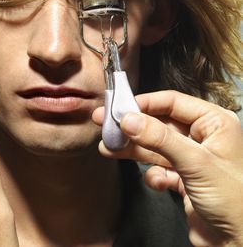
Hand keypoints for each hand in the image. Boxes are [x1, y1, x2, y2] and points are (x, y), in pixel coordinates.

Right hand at [93, 90, 242, 246]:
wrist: (238, 243)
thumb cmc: (235, 202)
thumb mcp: (195, 163)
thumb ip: (160, 138)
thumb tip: (129, 119)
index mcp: (214, 123)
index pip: (172, 102)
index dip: (143, 104)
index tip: (118, 108)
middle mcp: (203, 137)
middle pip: (159, 124)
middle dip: (132, 128)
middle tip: (106, 124)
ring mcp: (192, 158)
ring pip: (155, 146)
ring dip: (133, 149)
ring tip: (110, 148)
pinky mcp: (184, 178)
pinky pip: (159, 168)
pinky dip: (152, 175)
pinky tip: (155, 182)